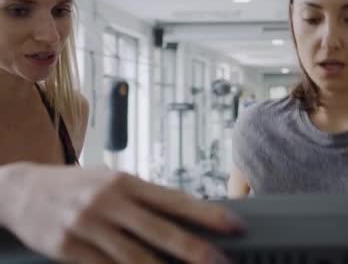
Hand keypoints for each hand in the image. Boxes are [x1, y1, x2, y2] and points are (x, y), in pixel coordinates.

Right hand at [2, 163, 244, 263]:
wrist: (22, 190)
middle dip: (196, 250)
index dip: (209, 215)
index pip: (176, 200)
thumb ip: (145, 198)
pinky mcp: (68, 250)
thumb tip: (186, 216)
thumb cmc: (78, 185)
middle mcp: (109, 203)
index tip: (236, 227)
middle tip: (222, 263)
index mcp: (126, 182)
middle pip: (161, 231)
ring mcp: (88, 227)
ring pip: (135, 258)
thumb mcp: (112, 181)